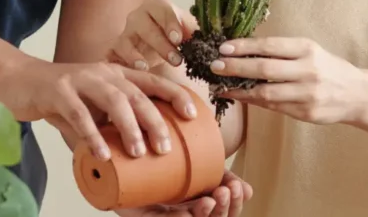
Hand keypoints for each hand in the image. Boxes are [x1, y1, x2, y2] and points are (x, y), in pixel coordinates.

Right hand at [0, 58, 197, 161]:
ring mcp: (81, 79)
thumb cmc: (62, 97)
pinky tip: (102, 154)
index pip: (152, 82)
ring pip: (114, 100)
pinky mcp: (59, 90)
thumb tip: (137, 156)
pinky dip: (92, 134)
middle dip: (155, 120)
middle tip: (165, 147)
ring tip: (139, 152)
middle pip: (137, 94)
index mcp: (117, 74)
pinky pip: (79, 113)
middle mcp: (104, 73)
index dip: (174, 95)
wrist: (21, 81)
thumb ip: (110, 124)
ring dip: (129, 127)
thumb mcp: (92, 107)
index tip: (192, 113)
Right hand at [109, 0, 198, 70]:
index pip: (162, 8)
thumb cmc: (174, 37)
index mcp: (156, 5)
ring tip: (146, 67)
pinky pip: (112, 55)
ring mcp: (124, 33)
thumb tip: (220, 44)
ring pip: (126, 40)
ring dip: (136, 54)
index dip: (170, 22)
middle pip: (145, 26)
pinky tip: (132, 71)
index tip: (178, 38)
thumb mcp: (188, 32)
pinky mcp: (114, 50)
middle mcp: (137, 15)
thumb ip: (199, 33)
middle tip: (176, 60)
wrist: (155, 47)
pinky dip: (120, 62)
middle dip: (160, 43)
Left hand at [115, 169, 252, 216]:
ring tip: (210, 199)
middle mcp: (186, 211)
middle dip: (226, 209)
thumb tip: (250, 190)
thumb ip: (214, 168)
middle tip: (226, 191)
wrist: (116, 155)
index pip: (226, 207)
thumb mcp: (190, 160)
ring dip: (208, 215)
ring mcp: (169, 216)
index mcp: (199, 197)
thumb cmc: (156, 156)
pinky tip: (185, 213)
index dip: (236, 202)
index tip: (240, 187)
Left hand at [213, 37, 365, 124]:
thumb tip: (243, 49)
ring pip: (266, 93)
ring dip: (239, 89)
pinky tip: (239, 97)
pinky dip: (253, 101)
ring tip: (220, 85)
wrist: (356, 94)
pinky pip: (273, 107)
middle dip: (236, 67)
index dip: (244, 47)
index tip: (223, 48)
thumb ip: (282, 50)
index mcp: (307, 49)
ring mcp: (307, 94)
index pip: (270, 46)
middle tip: (214, 65)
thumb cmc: (327, 67)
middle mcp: (308, 70)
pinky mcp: (306, 113)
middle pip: (265, 69)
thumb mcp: (309, 51)